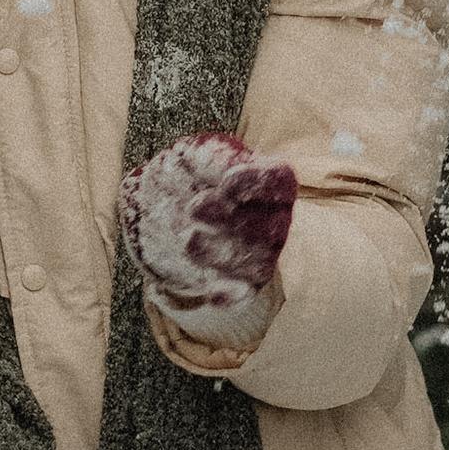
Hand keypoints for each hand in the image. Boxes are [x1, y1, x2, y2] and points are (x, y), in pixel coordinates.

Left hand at [121, 131, 296, 342]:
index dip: (258, 183)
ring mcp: (264, 251)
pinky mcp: (245, 279)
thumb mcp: (197, 153)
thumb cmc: (190, 171)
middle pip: (272, 225)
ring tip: (188, 243)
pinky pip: (248, 293)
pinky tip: (212, 295)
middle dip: (234, 221)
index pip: (280, 181)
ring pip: (260, 263)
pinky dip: (233, 297)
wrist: (168, 204)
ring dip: (225, 256)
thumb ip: (214, 158)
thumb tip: (229, 172)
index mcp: (269, 178)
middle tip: (193, 209)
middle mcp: (275, 216)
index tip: (226, 184)